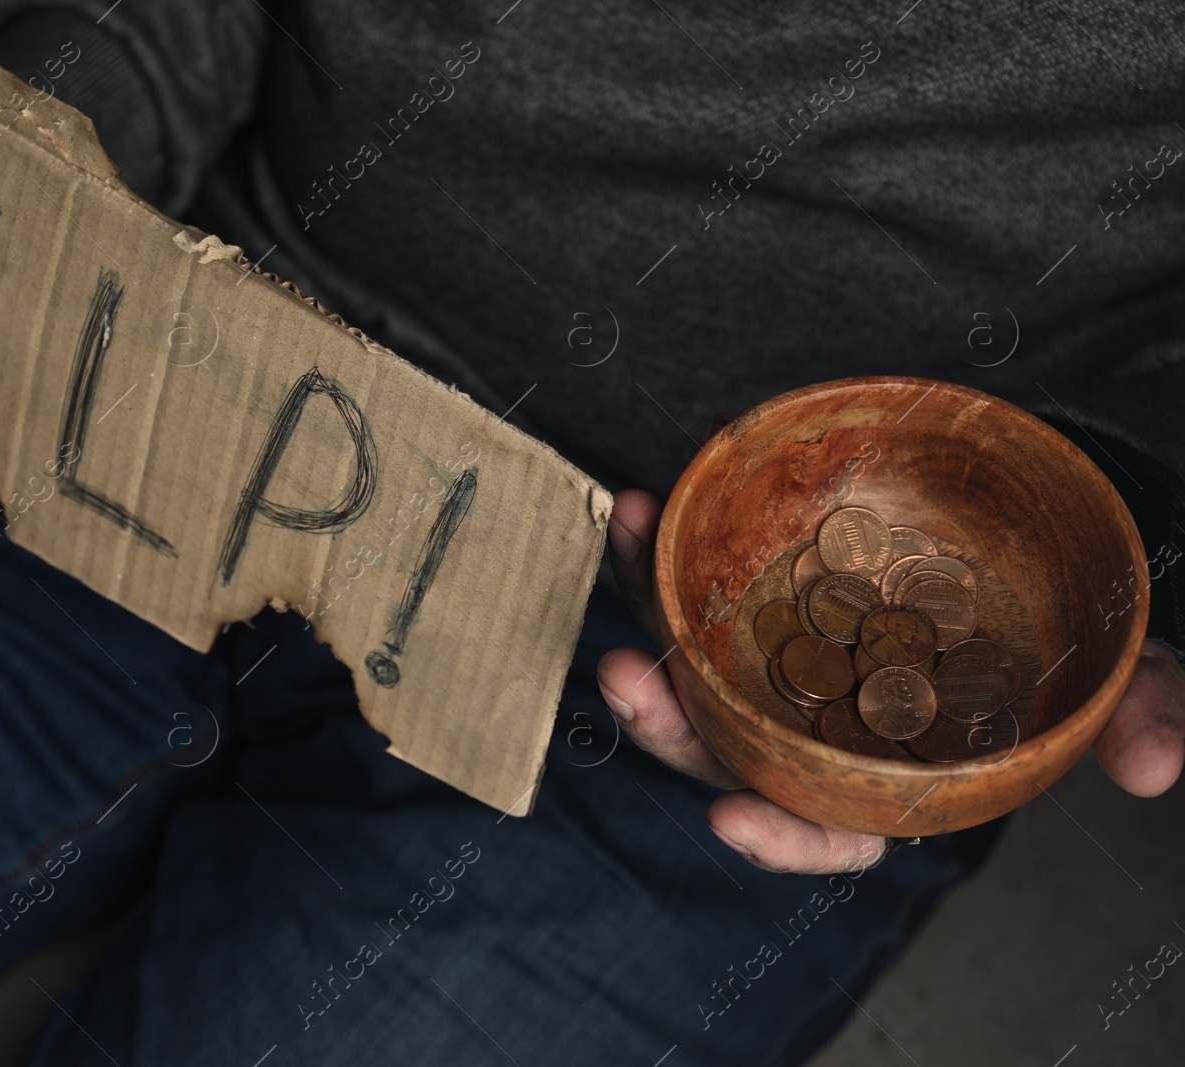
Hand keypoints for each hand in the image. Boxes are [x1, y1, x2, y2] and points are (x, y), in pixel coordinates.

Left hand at [596, 489, 1184, 874]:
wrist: (1022, 549)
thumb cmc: (1055, 637)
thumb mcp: (1105, 676)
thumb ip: (1136, 712)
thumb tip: (1156, 768)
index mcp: (883, 772)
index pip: (830, 829)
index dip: (784, 837)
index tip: (735, 820)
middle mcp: (815, 726)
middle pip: (725, 751)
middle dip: (665, 724)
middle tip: (627, 677)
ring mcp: (774, 662)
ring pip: (686, 663)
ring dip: (644, 608)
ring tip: (630, 542)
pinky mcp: (750, 598)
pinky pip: (688, 586)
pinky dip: (657, 554)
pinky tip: (642, 507)